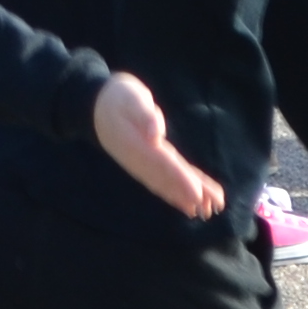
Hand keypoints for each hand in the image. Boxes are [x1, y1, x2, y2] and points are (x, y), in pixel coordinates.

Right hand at [84, 72, 226, 222]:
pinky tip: (187, 205)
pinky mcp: (144, 163)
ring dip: (185, 198)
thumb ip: (144, 115)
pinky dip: (174, 194)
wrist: (95, 105)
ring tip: (207, 211)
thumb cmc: (118, 97)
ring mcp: (140, 164)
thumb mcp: (132, 98)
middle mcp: (138, 159)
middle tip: (212, 208)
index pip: (163, 164)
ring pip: (165, 184)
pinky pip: (161, 182)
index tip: (197, 194)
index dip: (181, 179)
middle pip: (168, 179)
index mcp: (137, 144)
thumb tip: (157, 135)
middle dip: (190, 193)